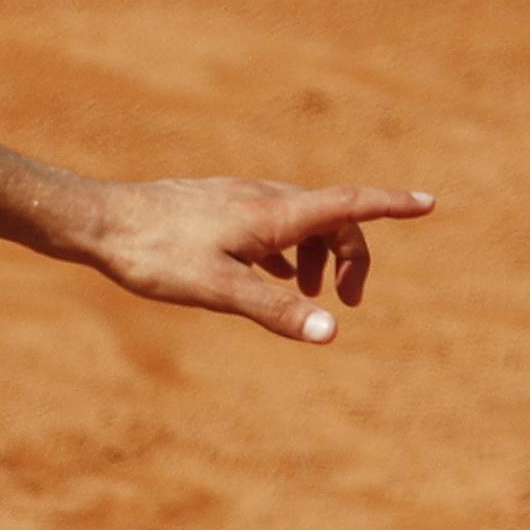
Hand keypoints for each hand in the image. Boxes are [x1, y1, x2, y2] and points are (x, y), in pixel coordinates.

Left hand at [73, 178, 432, 341]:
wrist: (98, 222)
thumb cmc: (154, 254)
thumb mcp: (217, 290)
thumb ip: (275, 310)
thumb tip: (331, 331)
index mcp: (272, 214)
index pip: (347, 203)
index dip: (391, 204)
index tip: (430, 203)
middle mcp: (262, 198)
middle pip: (330, 217)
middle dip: (351, 255)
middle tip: (349, 303)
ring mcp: (238, 201)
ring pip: (299, 221)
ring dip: (317, 255)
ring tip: (306, 296)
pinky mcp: (217, 209)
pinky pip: (270, 223)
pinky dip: (287, 249)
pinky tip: (271, 274)